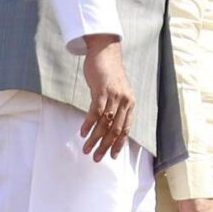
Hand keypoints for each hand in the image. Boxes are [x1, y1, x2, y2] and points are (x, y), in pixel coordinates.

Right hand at [78, 37, 134, 159]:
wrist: (106, 53)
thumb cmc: (110, 75)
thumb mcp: (117, 92)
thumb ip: (115, 108)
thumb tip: (108, 126)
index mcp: (130, 104)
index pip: (126, 129)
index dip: (119, 143)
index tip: (112, 156)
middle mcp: (125, 101)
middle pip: (115, 129)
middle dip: (105, 146)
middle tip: (96, 158)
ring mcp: (114, 96)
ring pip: (105, 123)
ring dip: (94, 138)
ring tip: (86, 149)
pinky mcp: (102, 90)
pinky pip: (96, 111)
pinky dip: (89, 123)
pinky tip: (82, 132)